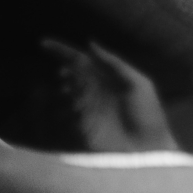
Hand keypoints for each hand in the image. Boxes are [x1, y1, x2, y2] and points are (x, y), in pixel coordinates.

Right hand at [40, 37, 179, 152]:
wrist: (149, 150)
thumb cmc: (149, 116)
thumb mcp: (138, 84)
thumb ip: (115, 63)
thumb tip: (90, 43)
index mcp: (108, 78)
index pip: (81, 59)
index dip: (62, 50)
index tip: (43, 43)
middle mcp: (95, 91)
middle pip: (71, 74)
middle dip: (64, 71)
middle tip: (65, 76)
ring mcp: (87, 109)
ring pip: (66, 93)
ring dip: (64, 90)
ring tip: (71, 92)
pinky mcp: (82, 128)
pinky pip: (65, 115)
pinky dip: (64, 110)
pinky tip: (76, 111)